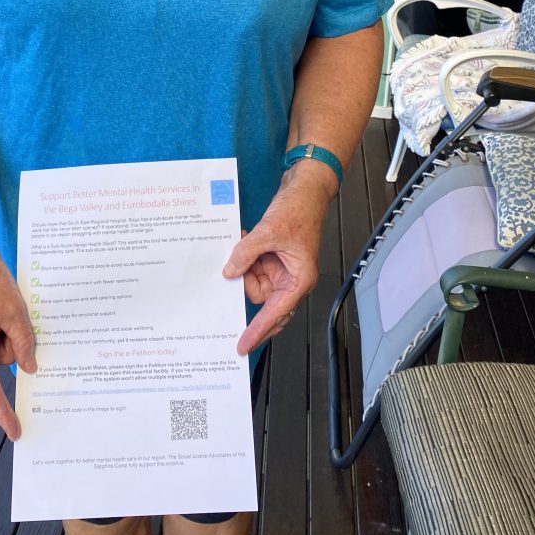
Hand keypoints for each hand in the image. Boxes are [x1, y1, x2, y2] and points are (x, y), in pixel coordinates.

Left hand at [223, 165, 332, 354]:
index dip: (258, 330)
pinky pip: (253, 266)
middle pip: (263, 300)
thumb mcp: (269, 231)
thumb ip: (247, 253)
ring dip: (244, 267)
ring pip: (254, 282)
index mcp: (299, 280)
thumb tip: (230, 271)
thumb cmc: (300, 210)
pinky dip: (245, 257)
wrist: (304, 189)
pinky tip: (243, 241)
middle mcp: (291, 278)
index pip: (275, 314)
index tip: (242, 345)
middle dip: (246, 286)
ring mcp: (281, 268)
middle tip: (230, 280)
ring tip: (243, 244)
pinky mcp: (273, 257)